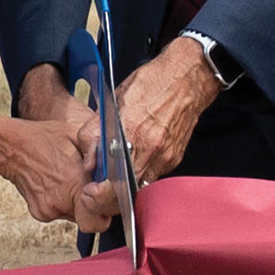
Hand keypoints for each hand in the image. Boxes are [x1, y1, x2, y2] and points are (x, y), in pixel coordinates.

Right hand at [5, 118, 111, 233]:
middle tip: (88, 185)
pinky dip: (62, 201)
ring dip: (77, 201)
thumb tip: (115, 162)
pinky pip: (60, 212)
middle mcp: (61, 202)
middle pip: (90, 217)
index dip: (106, 208)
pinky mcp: (39, 213)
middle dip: (93, 204)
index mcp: (73, 183)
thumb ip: (99, 150)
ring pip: (75, 214)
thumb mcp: (77, 134)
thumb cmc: (43, 138)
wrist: (11, 147)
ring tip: (67, 177)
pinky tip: (55, 182)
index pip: (100, 217)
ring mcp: (48, 210)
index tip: (105, 195)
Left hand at [78, 37, 219, 217]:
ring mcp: (165, 156)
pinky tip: (135, 157)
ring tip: (116, 172)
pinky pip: (154, 174)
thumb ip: (94, 133)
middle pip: (127, 190)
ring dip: (127, 184)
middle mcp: (150, 148)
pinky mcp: (174, 158)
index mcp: (131, 131)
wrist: (185, 79)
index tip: (91, 192)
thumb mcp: (112, 102)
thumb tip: (89, 162)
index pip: (113, 180)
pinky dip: (141, 171)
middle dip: (111, 194)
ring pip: (141, 184)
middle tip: (99, 187)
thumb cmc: (150, 84)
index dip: (100, 194)